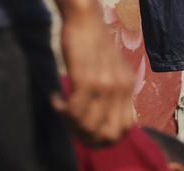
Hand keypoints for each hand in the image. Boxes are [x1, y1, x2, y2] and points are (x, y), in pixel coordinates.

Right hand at [52, 4, 135, 144]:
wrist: (85, 19)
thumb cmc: (94, 44)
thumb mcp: (114, 70)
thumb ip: (114, 92)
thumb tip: (105, 117)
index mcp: (128, 90)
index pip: (125, 129)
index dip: (107, 139)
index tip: (89, 133)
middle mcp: (120, 90)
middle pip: (109, 134)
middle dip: (88, 138)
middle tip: (72, 127)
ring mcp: (104, 86)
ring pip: (89, 125)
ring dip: (70, 123)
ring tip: (60, 110)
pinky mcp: (86, 80)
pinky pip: (74, 109)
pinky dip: (61, 109)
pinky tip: (55, 99)